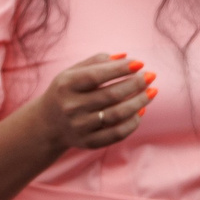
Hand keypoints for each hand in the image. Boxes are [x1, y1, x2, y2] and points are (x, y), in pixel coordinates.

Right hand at [37, 53, 152, 153]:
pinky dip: (133, 122)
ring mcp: (80, 127)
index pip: (96, 76)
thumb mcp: (72, 72)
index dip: (120, 69)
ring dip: (140, 102)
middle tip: (151, 76)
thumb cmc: (66, 92)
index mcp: (66, 86)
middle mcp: (71, 107)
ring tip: (152, 91)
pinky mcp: (89, 142)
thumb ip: (96, 62)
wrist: (47, 124)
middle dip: (136, 84)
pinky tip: (141, 110)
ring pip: (117, 115)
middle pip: (111, 95)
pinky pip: (117, 133)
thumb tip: (126, 57)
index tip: (140, 63)